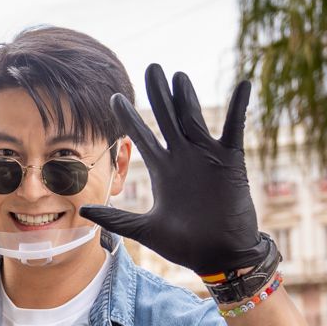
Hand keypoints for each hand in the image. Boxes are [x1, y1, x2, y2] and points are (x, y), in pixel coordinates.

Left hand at [81, 64, 266, 277]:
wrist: (219, 257)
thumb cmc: (185, 246)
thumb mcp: (144, 229)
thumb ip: (116, 218)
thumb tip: (83, 210)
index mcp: (163, 170)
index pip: (142, 137)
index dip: (129, 117)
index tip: (115, 97)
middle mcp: (184, 158)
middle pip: (168, 118)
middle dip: (159, 95)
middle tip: (151, 68)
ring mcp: (208, 157)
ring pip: (195, 118)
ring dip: (188, 96)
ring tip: (178, 75)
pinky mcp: (232, 161)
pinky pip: (236, 127)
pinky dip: (240, 106)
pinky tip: (243, 83)